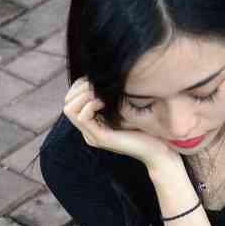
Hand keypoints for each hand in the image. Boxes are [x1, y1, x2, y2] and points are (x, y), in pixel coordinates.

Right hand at [63, 77, 183, 173]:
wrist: (158, 149)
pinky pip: (82, 117)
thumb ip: (111, 96)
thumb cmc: (145, 127)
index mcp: (92, 124)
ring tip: (101, 94)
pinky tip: (104, 101)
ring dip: (84, 95)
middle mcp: (89, 131)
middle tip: (98, 86)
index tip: (97, 81)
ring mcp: (92, 136)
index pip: (71, 99)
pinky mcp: (100, 138)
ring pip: (69, 109)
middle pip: (67, 103)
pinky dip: (90, 104)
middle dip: (80, 88)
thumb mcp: (124, 107)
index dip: (80, 85)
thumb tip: (101, 76)